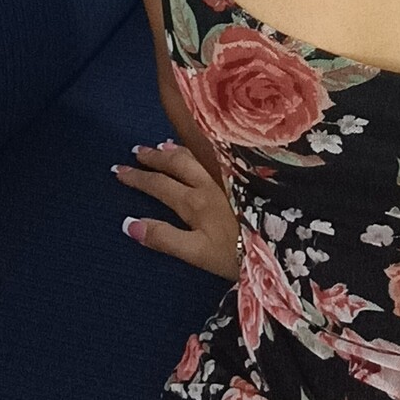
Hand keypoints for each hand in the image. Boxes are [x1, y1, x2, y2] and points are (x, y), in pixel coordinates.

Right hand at [113, 141, 240, 281]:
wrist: (281, 246)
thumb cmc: (238, 254)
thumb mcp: (197, 253)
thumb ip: (164, 238)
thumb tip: (129, 223)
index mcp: (195, 202)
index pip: (160, 185)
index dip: (138, 178)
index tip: (118, 170)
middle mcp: (210, 183)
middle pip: (176, 164)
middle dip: (153, 158)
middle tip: (135, 152)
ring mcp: (229, 177)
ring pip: (197, 156)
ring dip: (176, 150)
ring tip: (161, 145)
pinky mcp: (245, 176)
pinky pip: (217, 155)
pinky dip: (201, 150)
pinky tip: (200, 149)